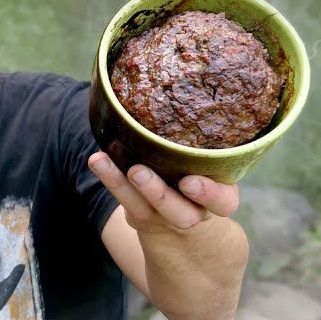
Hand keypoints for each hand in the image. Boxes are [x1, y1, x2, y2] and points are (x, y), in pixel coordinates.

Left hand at [88, 151, 238, 233]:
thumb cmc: (206, 177)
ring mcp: (164, 217)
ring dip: (120, 184)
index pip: (223, 202)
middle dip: (157, 193)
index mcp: (220, 199)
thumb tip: (185, 99)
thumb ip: (208, 148)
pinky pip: (124, 201)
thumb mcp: (217, 168)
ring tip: (101, 161)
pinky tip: (97, 160)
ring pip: (143, 208)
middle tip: (138, 172)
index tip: (189, 181)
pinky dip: (109, 178)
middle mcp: (193, 212)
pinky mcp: (141, 216)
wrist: (185, 220)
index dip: (208, 194)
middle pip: (179, 212)